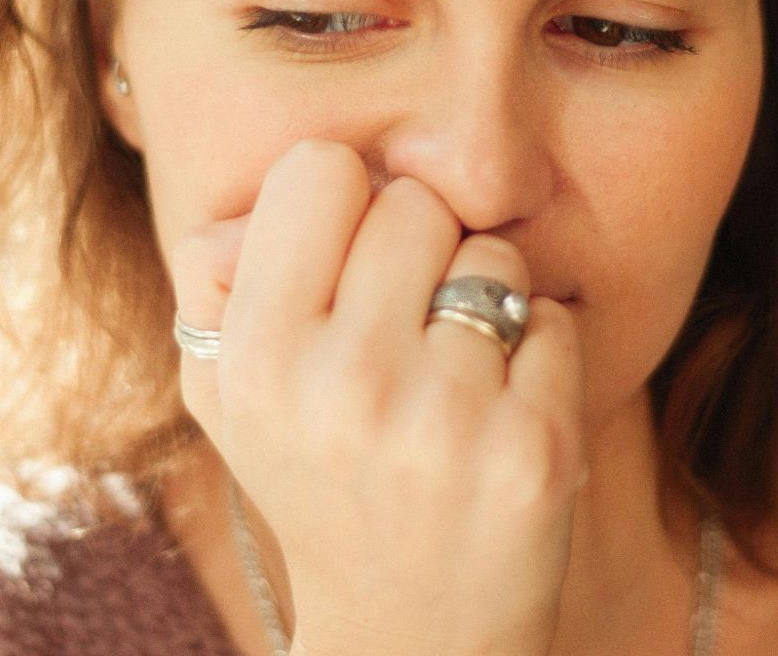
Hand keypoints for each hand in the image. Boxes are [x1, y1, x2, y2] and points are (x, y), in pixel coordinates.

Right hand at [168, 139, 586, 655]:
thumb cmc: (315, 480)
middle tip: (406, 326)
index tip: (349, 260)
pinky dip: (538, 354)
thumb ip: (224, 276)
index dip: (344, 204)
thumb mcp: (228, 393)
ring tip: (453, 376)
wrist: (405, 634)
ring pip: (494, 257)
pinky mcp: (533, 451)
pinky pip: (553, 321)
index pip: (321, 169)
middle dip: (421, 251)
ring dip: (485, 301)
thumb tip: (276, 188)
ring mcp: (443, 420)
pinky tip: (500, 415)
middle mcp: (343, 385)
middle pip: (416, 203)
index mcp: (255, 357)